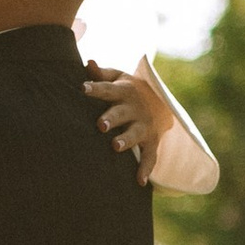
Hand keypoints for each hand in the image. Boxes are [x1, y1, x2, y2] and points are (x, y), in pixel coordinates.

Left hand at [86, 57, 176, 176]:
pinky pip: (150, 157)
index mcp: (123, 91)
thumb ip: (102, 74)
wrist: (161, 103)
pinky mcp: (151, 142)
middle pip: (121, 113)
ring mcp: (144, 126)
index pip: (107, 89)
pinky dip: (146, 169)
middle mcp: (134, 109)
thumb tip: (87, 62)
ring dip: (126, 140)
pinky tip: (140, 182)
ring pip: (135, 134)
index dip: (95, 88)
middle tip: (100, 125)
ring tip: (115, 146)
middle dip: (111, 118)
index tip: (82, 88)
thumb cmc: (128, 90)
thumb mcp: (119, 78)